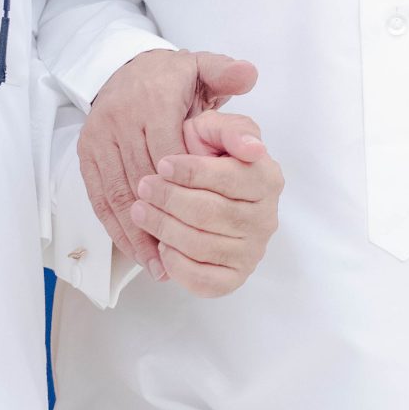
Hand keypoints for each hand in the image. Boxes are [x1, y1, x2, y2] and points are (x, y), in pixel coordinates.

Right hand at [79, 48, 257, 268]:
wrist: (124, 68)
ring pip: (118, 194)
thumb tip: (249, 75)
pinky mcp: (85, 154)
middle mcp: (120, 120)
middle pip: (142, 179)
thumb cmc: (172, 78)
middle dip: (162, 220)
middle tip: (182, 255)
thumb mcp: (203, 67)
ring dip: (137, 234)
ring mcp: (98, 138)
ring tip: (158, 266)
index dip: (186, 188)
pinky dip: (116, 228)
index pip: (169, 153)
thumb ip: (227, 73)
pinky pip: (99, 197)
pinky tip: (134, 252)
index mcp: (153, 101)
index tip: (205, 221)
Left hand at [128, 106, 283, 296]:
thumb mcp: (215, 130)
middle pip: (210, 213)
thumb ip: (233, 129)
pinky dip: (176, 264)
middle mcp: (266, 219)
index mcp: (267, 179)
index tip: (162, 163)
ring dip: (163, 228)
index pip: (228, 178)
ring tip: (141, 211)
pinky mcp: (235, 277)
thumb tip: (254, 149)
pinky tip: (161, 244)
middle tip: (143, 187)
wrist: (201, 187)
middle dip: (169, 200)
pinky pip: (204, 280)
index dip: (190, 172)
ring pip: (201, 245)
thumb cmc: (206, 157)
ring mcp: (252, 251)